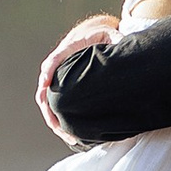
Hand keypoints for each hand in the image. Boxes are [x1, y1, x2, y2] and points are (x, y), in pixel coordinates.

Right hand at [35, 12, 119, 134]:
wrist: (91, 35)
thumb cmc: (100, 35)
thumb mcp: (109, 34)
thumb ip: (116, 39)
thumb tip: (125, 45)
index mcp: (67, 50)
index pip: (53, 61)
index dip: (48, 73)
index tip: (45, 85)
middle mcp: (58, 65)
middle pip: (45, 87)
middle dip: (47, 106)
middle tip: (55, 124)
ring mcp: (58, 78)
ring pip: (47, 101)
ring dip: (53, 119)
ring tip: (67, 136)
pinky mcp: (62, 88)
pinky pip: (55, 105)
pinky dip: (59, 119)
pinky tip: (70, 134)